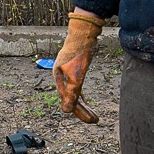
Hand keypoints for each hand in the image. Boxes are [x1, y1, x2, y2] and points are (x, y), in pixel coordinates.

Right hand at [53, 9, 103, 123]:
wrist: (83, 33)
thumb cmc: (79, 52)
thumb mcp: (76, 75)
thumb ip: (72, 93)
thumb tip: (66, 111)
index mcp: (59, 78)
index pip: (68, 100)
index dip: (79, 112)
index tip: (91, 120)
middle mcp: (61, 77)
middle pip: (71, 99)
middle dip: (83, 111)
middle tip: (95, 120)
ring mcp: (67, 73)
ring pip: (74, 93)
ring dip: (83, 105)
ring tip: (93, 115)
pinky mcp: (74, 69)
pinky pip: (76, 87)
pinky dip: (81, 95)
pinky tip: (85, 101)